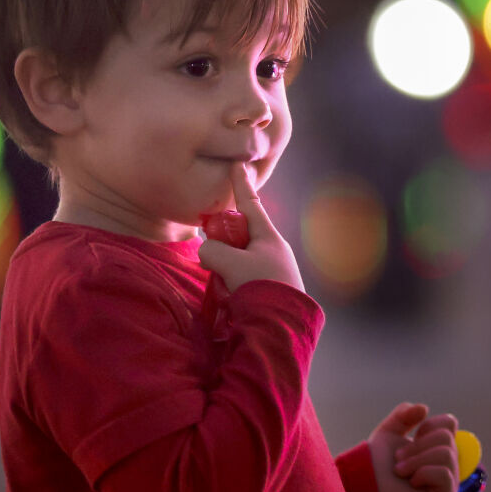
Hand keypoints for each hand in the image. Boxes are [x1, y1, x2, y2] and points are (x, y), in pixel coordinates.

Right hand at [196, 163, 303, 292]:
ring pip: (236, 260)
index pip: (250, 204)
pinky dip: (230, 285)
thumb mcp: (230, 264)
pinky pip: (239, 279)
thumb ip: (212, 251)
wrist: (282, 326)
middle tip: (220, 262)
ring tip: (230, 288)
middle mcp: (272, 250)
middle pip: (238, 235)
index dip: (240, 185)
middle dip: (224, 244)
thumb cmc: (262, 288)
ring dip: (226, 271)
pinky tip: (232, 299)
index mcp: (269, 237)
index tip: (238, 165)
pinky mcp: (266, 288)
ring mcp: (270, 269)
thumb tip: (207, 254)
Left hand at [368, 403, 458, 491]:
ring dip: (416, 461)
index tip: (412, 437)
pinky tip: (411, 483)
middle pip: (447, 438)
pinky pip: (444, 474)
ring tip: (400, 471)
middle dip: (417, 446)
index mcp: (438, 448)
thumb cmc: (375, 464)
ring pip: (446, 454)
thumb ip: (404, 415)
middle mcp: (448, 464)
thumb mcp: (389, 432)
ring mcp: (449, 483)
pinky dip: (423, 473)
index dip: (429, 426)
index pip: (450, 423)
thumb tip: (424, 409)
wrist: (363, 487)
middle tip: (398, 459)